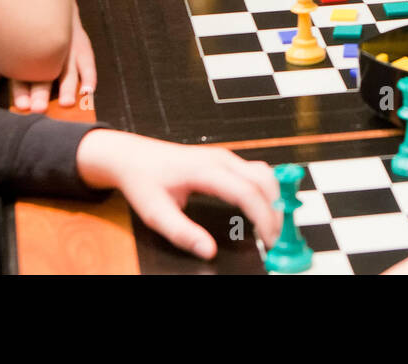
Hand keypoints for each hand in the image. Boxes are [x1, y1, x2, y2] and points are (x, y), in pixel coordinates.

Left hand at [0, 6, 97, 110]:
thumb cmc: (23, 27)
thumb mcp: (3, 44)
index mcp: (26, 48)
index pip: (22, 72)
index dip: (21, 90)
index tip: (21, 105)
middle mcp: (48, 46)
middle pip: (45, 72)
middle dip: (41, 92)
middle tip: (39, 107)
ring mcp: (67, 44)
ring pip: (68, 68)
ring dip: (67, 87)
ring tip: (65, 103)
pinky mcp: (81, 42)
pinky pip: (87, 61)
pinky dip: (89, 77)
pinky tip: (88, 91)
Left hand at [74, 131, 280, 259]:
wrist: (132, 156)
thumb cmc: (143, 180)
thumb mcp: (155, 213)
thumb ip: (182, 233)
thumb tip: (208, 251)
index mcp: (204, 170)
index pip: (247, 192)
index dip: (263, 217)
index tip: (269, 240)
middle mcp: (220, 159)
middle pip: (264, 180)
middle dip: (275, 210)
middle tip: (274, 239)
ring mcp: (225, 156)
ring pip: (264, 173)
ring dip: (274, 199)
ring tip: (269, 227)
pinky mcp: (225, 159)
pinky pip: (255, 172)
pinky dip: (265, 191)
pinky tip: (261, 210)